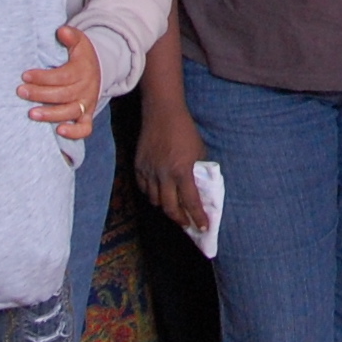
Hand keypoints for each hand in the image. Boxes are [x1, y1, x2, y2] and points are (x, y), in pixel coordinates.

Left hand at [20, 25, 101, 138]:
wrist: (99, 71)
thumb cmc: (82, 57)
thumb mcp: (80, 42)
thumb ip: (71, 36)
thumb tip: (61, 31)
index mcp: (83, 71)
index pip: (63, 76)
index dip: (44, 77)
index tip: (25, 75)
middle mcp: (86, 89)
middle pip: (63, 95)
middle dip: (40, 94)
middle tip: (21, 92)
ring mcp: (87, 104)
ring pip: (70, 112)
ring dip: (51, 114)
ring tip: (31, 113)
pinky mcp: (87, 116)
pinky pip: (84, 128)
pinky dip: (74, 132)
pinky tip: (58, 131)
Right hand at [134, 89, 209, 229]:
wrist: (162, 113)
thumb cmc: (185, 131)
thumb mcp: (199, 152)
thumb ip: (198, 172)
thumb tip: (200, 189)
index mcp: (182, 170)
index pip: (191, 202)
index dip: (198, 217)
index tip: (203, 227)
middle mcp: (164, 174)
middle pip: (170, 208)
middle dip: (180, 219)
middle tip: (188, 224)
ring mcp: (149, 171)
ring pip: (155, 201)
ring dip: (166, 208)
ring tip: (174, 210)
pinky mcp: (138, 167)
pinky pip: (144, 189)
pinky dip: (152, 195)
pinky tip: (159, 196)